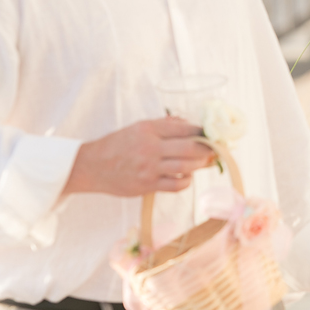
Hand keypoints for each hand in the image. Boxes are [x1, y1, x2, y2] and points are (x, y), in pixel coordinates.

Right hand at [64, 117, 216, 195]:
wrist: (92, 167)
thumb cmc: (117, 145)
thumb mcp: (138, 127)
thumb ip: (163, 126)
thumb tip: (188, 124)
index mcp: (148, 129)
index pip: (184, 128)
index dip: (202, 131)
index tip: (211, 134)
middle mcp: (150, 147)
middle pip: (191, 148)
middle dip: (208, 149)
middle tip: (216, 150)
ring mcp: (149, 168)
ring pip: (187, 166)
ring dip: (200, 165)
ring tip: (205, 163)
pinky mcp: (147, 185)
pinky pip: (176, 185)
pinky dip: (186, 180)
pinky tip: (186, 176)